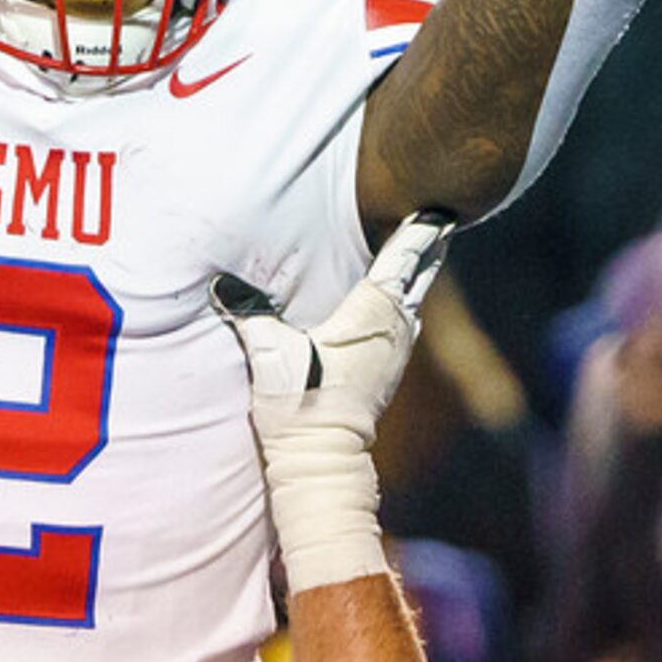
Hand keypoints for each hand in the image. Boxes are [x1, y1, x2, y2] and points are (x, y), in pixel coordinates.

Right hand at [210, 212, 453, 590]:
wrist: (323, 460)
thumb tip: (221, 283)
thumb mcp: (270, 352)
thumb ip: (249, 311)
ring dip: (418, 269)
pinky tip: (395, 293)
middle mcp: (398, 324)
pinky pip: (405, 315)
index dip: (423, 225)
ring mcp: (400, 347)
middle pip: (422, 271)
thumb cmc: (301, 403)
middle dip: (428, 242)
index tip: (440, 201)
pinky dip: (405, 294)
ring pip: (416, 295)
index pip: (406, 254)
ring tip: (420, 242)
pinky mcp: (391, 366)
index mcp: (376, 309)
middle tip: (439, 210)